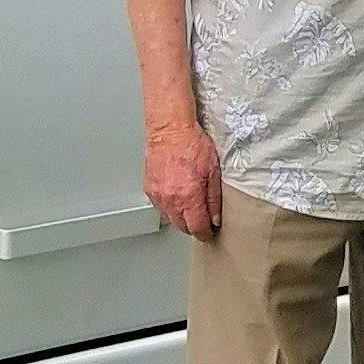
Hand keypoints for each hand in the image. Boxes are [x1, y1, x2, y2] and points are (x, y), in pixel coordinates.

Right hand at [144, 121, 222, 239]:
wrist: (169, 130)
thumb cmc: (193, 145)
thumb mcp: (213, 172)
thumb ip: (214, 199)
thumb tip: (215, 218)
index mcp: (188, 197)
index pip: (196, 228)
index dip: (205, 233)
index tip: (209, 233)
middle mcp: (170, 199)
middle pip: (182, 227)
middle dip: (193, 227)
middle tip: (202, 222)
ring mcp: (157, 195)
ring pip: (169, 219)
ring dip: (180, 218)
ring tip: (190, 208)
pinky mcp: (149, 189)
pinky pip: (160, 207)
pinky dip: (169, 207)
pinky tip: (177, 198)